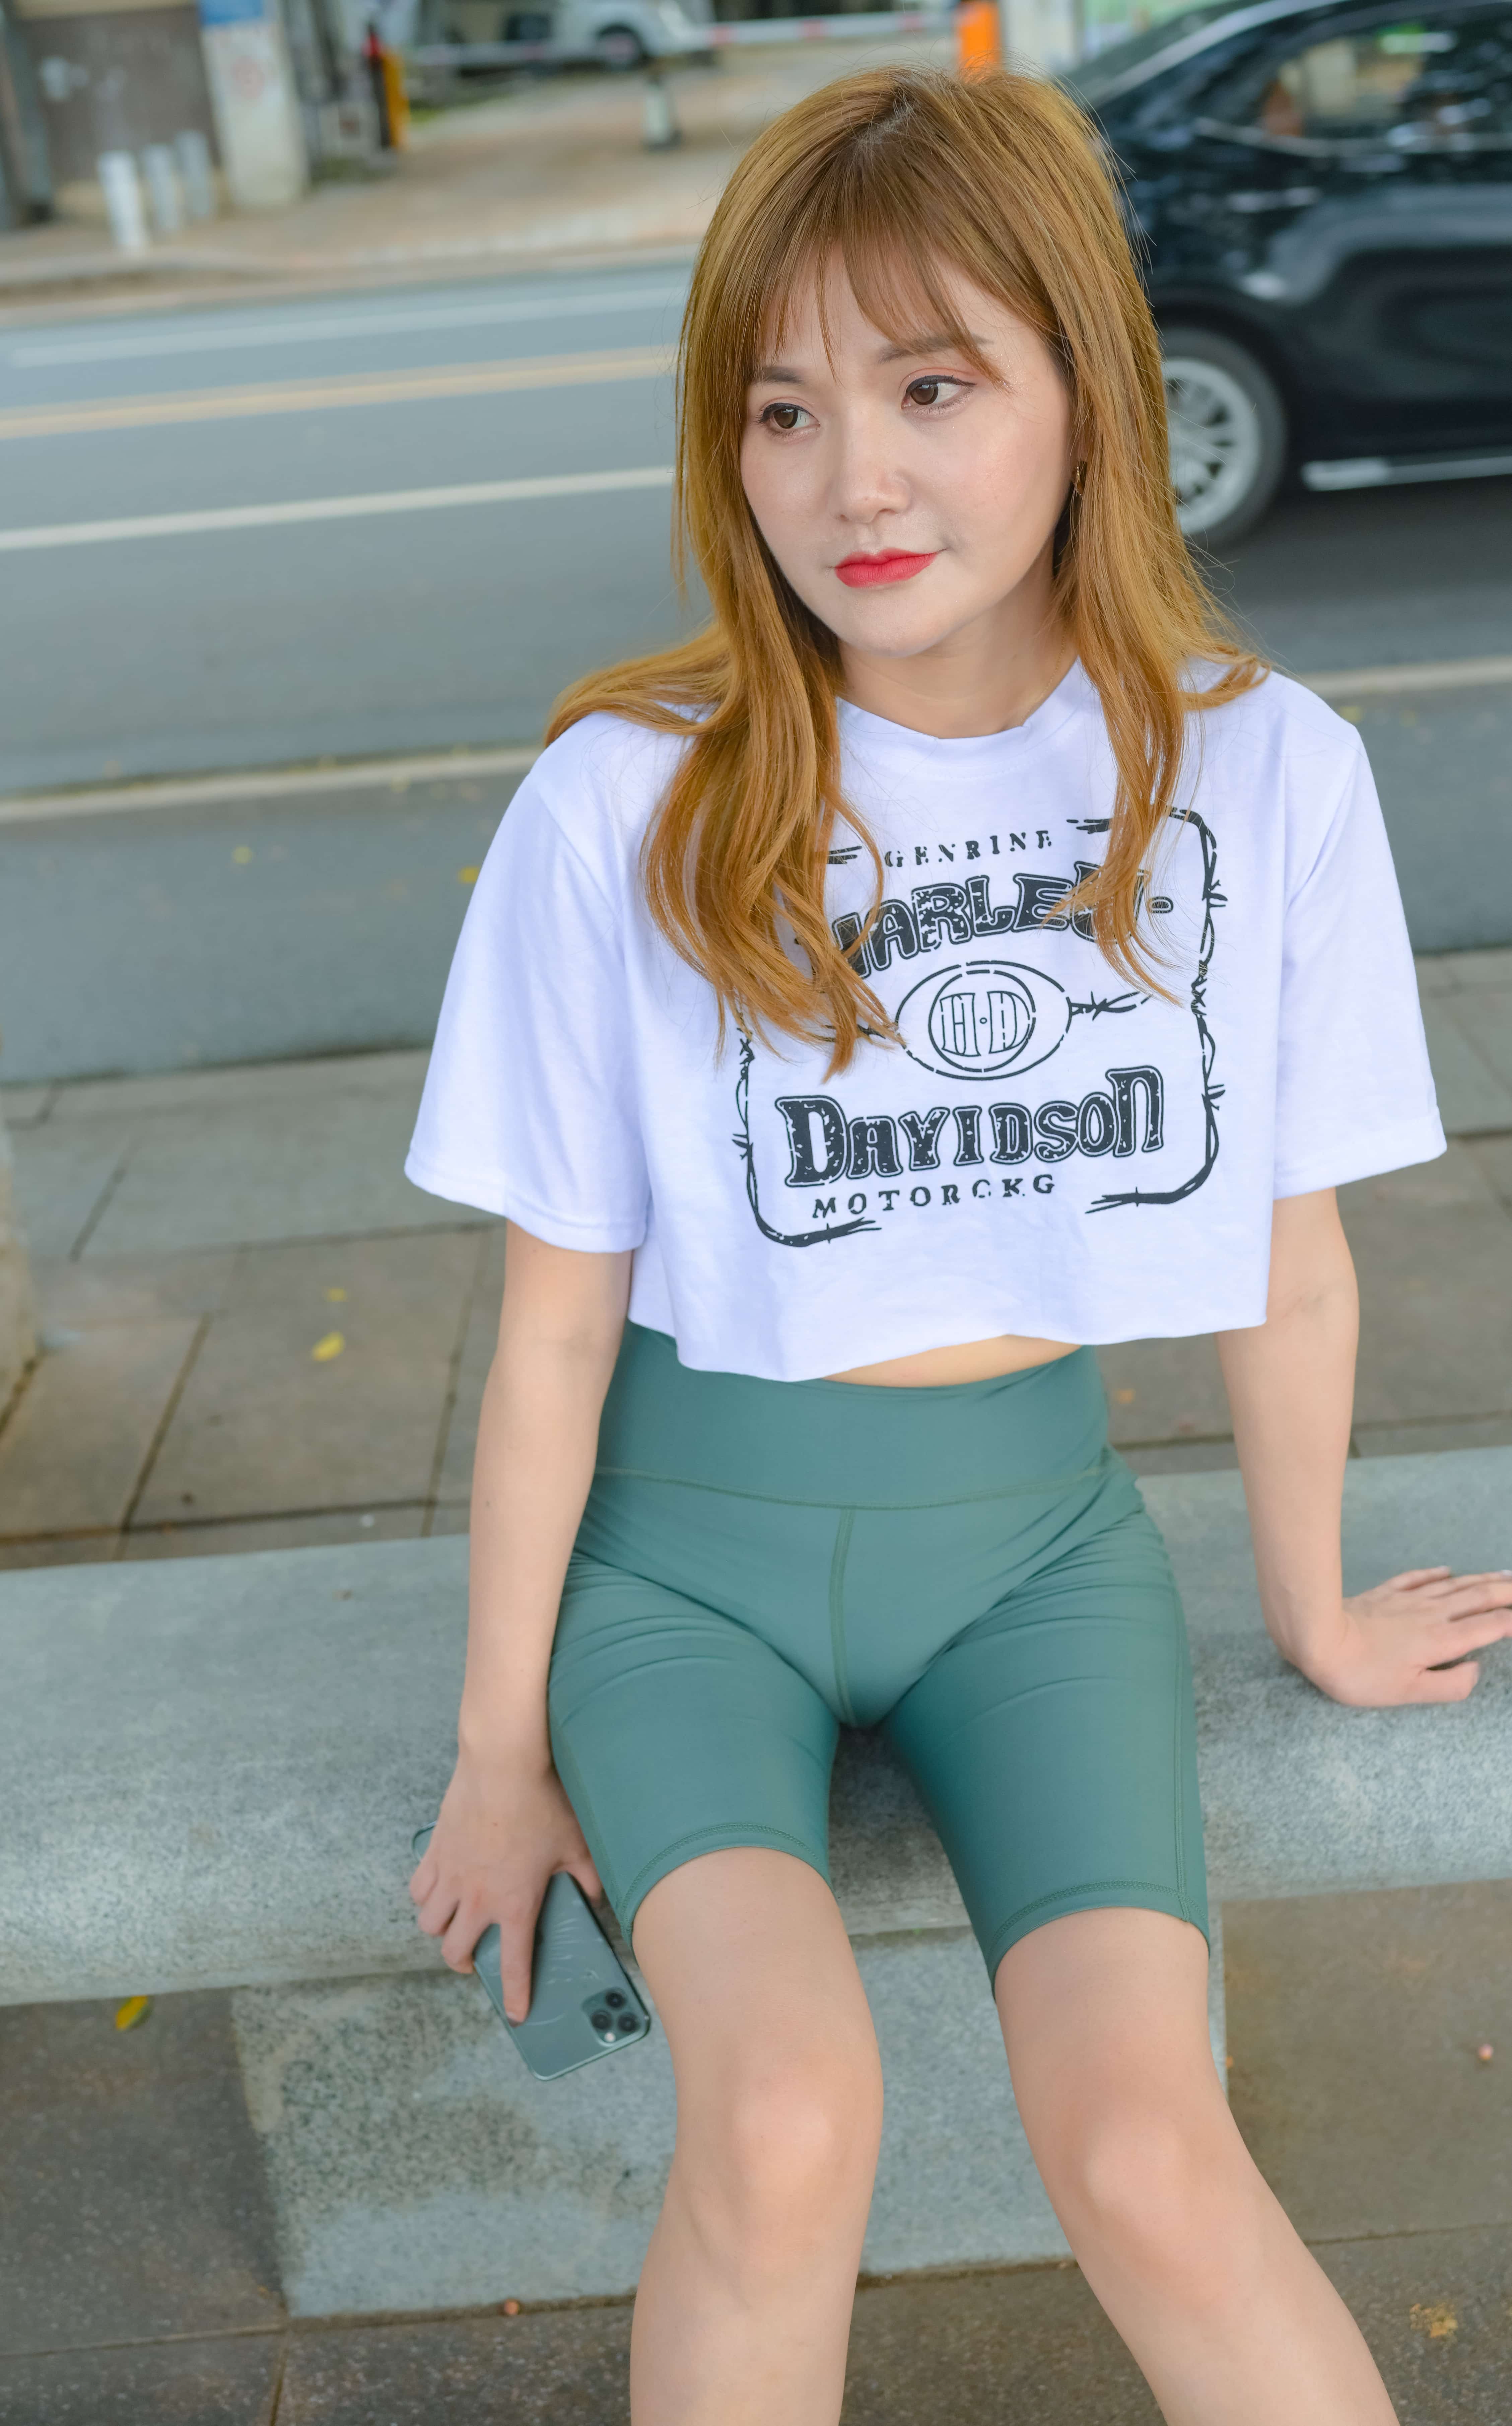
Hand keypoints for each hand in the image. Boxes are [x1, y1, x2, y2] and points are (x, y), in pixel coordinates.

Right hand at [409, 1749, 602, 2022]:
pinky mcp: (435, 1852)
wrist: (503, 1764)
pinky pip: (417, 1889)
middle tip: (476, 1958)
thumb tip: (597, 1896)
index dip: (516, 1995)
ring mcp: (450, 1876)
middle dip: (465, 1963)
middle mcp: (476, 1898)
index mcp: (514, 1903)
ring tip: (455, 1924)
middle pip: (454, 1952)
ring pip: (429, 1924)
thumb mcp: (578, 1844)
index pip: (514, 1965)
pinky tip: (438, 1889)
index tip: (516, 2015)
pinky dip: (424, 1896)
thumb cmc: (544, 1803)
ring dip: (441, 1931)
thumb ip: (589, 1878)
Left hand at [1294, 1567, 1511, 1707]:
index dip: (1511, 1621)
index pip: (1487, 1627)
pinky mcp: (1385, 1593)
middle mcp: (1431, 1614)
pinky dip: (1437, 1573)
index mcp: (1442, 1640)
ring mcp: (1408, 1600)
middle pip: (1477, 1598)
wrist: (1319, 1639)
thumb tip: (1476, 1669)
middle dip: (1505, 1592)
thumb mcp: (1410, 1693)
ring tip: (1503, 1574)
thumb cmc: (1362, 1674)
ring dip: (1481, 1579)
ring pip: (1454, 1585)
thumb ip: (1450, 1685)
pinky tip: (1447, 1569)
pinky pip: (1417, 1578)